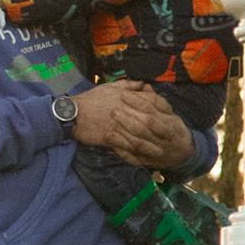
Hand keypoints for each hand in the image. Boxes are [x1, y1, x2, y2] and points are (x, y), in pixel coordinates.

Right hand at [71, 80, 193, 169]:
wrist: (72, 112)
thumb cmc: (91, 99)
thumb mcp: (110, 87)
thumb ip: (128, 85)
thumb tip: (144, 84)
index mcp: (128, 99)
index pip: (151, 104)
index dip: (162, 112)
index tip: (170, 119)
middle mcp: (126, 112)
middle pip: (149, 122)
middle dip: (160, 132)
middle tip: (171, 141)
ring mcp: (119, 126)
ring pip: (139, 137)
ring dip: (150, 146)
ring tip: (161, 154)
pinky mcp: (111, 137)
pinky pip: (126, 147)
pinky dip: (134, 154)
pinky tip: (142, 160)